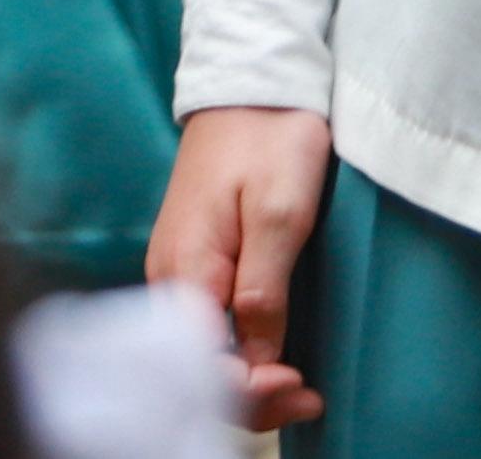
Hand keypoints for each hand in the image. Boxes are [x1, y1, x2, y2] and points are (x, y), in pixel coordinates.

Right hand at [150, 105, 333, 430]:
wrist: (252, 81)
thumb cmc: (270, 137)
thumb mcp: (280, 211)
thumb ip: (264, 289)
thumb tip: (257, 361)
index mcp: (185, 270)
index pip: (201, 363)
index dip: (249, 390)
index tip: (300, 384)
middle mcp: (169, 280)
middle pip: (197, 368)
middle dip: (251, 398)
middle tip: (311, 397)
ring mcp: (178, 271)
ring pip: (201, 351)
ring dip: (247, 382)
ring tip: (302, 389)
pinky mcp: (194, 263)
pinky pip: (207, 328)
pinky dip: (239, 355)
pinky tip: (273, 361)